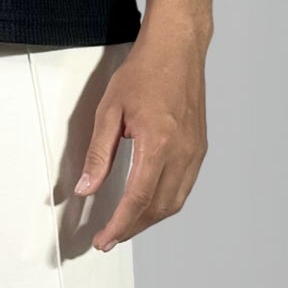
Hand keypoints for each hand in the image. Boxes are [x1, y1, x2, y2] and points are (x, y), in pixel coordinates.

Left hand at [75, 32, 207, 250]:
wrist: (177, 48)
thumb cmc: (145, 72)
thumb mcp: (110, 110)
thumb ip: (99, 153)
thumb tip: (87, 187)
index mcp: (159, 144)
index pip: (137, 200)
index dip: (119, 225)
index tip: (103, 239)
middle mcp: (182, 153)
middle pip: (157, 208)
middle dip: (132, 228)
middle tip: (109, 237)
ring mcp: (195, 152)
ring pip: (174, 202)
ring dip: (149, 219)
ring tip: (125, 225)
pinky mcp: (199, 148)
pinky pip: (184, 187)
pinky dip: (164, 202)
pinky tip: (148, 202)